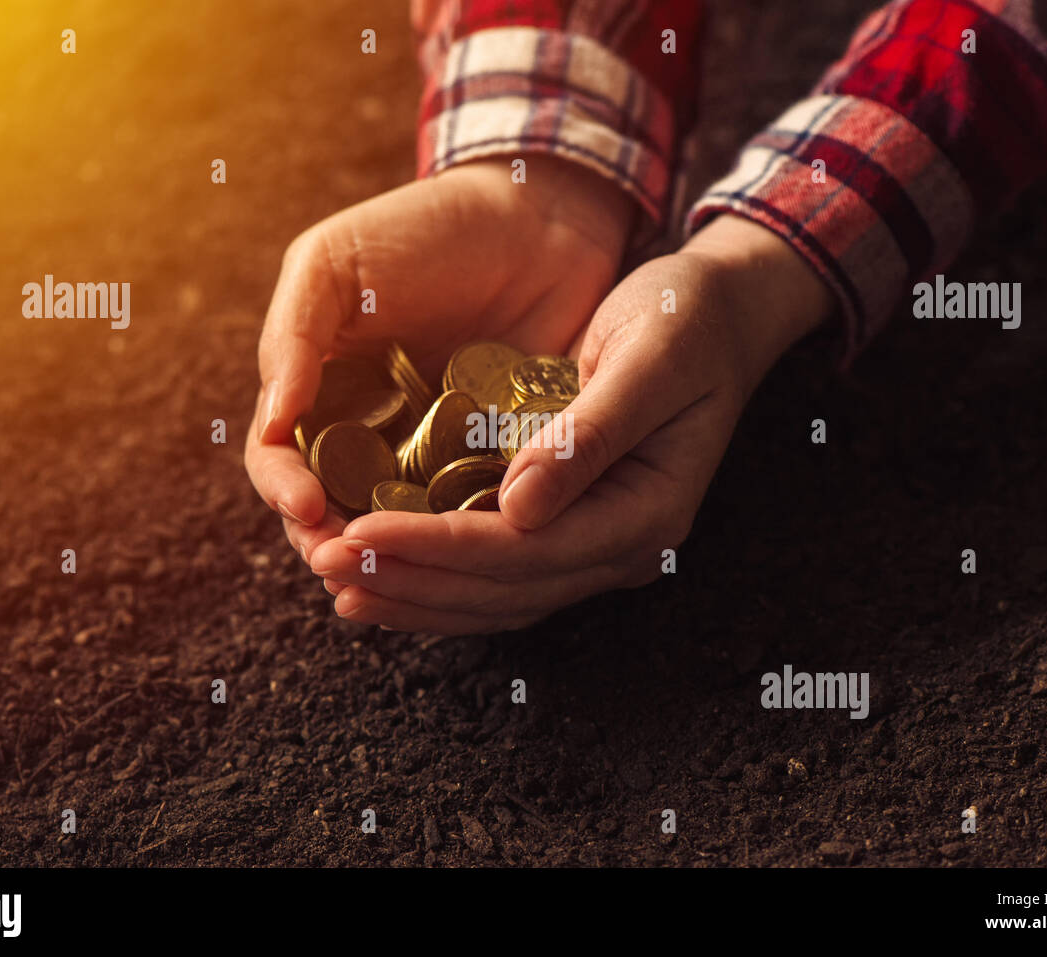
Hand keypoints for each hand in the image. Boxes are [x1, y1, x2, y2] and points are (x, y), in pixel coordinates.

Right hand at [245, 155, 633, 564]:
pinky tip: (467, 554)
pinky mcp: (496, 465)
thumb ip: (293, 335)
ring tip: (399, 572)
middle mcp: (370, 436)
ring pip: (401, 527)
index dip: (284, 491)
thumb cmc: (426, 230)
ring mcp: (434, 457)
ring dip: (393, 556)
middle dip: (332, 543)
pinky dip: (464, 538)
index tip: (307, 508)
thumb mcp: (335, 262)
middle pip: (333, 512)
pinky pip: (474, 513)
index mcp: (320, 393)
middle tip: (345, 562)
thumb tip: (271, 422)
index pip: (279, 461)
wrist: (540, 219)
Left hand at [309, 215, 833, 633]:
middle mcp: (621, 544)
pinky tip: (387, 570)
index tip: (362, 531)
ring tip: (341, 584)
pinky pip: (499, 571)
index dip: (439, 546)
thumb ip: (588, 435)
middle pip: (502, 588)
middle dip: (411, 578)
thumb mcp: (650, 359)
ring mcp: (597, 542)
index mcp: (647, 511)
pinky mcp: (571, 525)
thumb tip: (516, 509)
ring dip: (416, 593)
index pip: (525, 550)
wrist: (719, 313)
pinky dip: (440, 576)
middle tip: (327, 563)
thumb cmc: (686, 320)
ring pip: (495, 596)